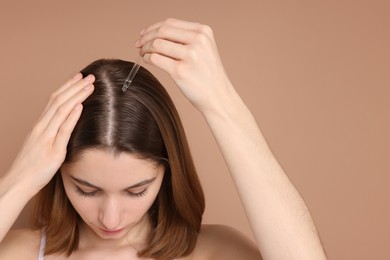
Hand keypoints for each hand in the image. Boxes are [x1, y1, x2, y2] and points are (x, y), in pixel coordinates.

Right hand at [7, 73, 94, 194]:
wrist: (18, 183)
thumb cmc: (31, 166)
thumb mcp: (42, 145)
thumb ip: (52, 134)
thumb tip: (67, 125)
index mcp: (40, 126)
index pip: (54, 100)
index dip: (67, 87)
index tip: (79, 78)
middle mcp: (42, 128)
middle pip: (58, 100)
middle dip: (75, 86)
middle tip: (89, 76)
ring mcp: (46, 138)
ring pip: (61, 110)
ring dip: (77, 96)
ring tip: (89, 85)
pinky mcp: (53, 151)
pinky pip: (63, 130)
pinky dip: (72, 116)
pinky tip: (80, 106)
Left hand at [136, 18, 234, 113]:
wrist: (218, 97)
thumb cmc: (208, 74)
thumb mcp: (204, 49)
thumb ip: (185, 39)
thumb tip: (155, 34)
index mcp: (203, 32)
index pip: (171, 23)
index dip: (153, 27)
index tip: (144, 34)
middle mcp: (198, 41)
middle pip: (162, 31)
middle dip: (146, 36)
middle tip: (138, 43)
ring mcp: (190, 56)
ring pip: (156, 44)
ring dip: (145, 48)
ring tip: (143, 53)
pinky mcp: (180, 71)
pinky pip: (155, 59)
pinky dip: (147, 58)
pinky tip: (147, 60)